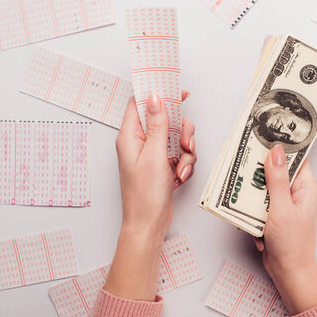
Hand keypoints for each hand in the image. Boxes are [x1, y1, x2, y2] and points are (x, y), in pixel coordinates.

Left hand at [104, 91, 196, 300]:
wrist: (148, 225)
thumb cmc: (144, 196)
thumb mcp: (154, 155)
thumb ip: (157, 124)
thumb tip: (155, 97)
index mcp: (130, 136)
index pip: (140, 103)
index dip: (158, 94)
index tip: (177, 91)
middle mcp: (140, 142)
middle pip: (166, 119)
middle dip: (182, 131)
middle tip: (185, 144)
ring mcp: (152, 154)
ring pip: (177, 137)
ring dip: (186, 152)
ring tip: (181, 168)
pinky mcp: (162, 165)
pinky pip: (180, 154)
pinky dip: (185, 164)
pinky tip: (180, 176)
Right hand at [254, 144, 316, 313]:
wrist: (288, 273)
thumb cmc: (292, 244)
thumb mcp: (282, 208)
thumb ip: (277, 179)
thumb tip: (276, 151)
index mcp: (305, 186)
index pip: (295, 157)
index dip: (281, 145)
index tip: (265, 134)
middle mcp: (296, 192)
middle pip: (275, 168)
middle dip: (259, 168)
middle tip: (242, 163)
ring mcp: (284, 203)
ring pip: (263, 185)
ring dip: (252, 191)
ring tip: (240, 194)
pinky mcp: (273, 213)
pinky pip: (258, 202)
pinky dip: (250, 208)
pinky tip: (246, 218)